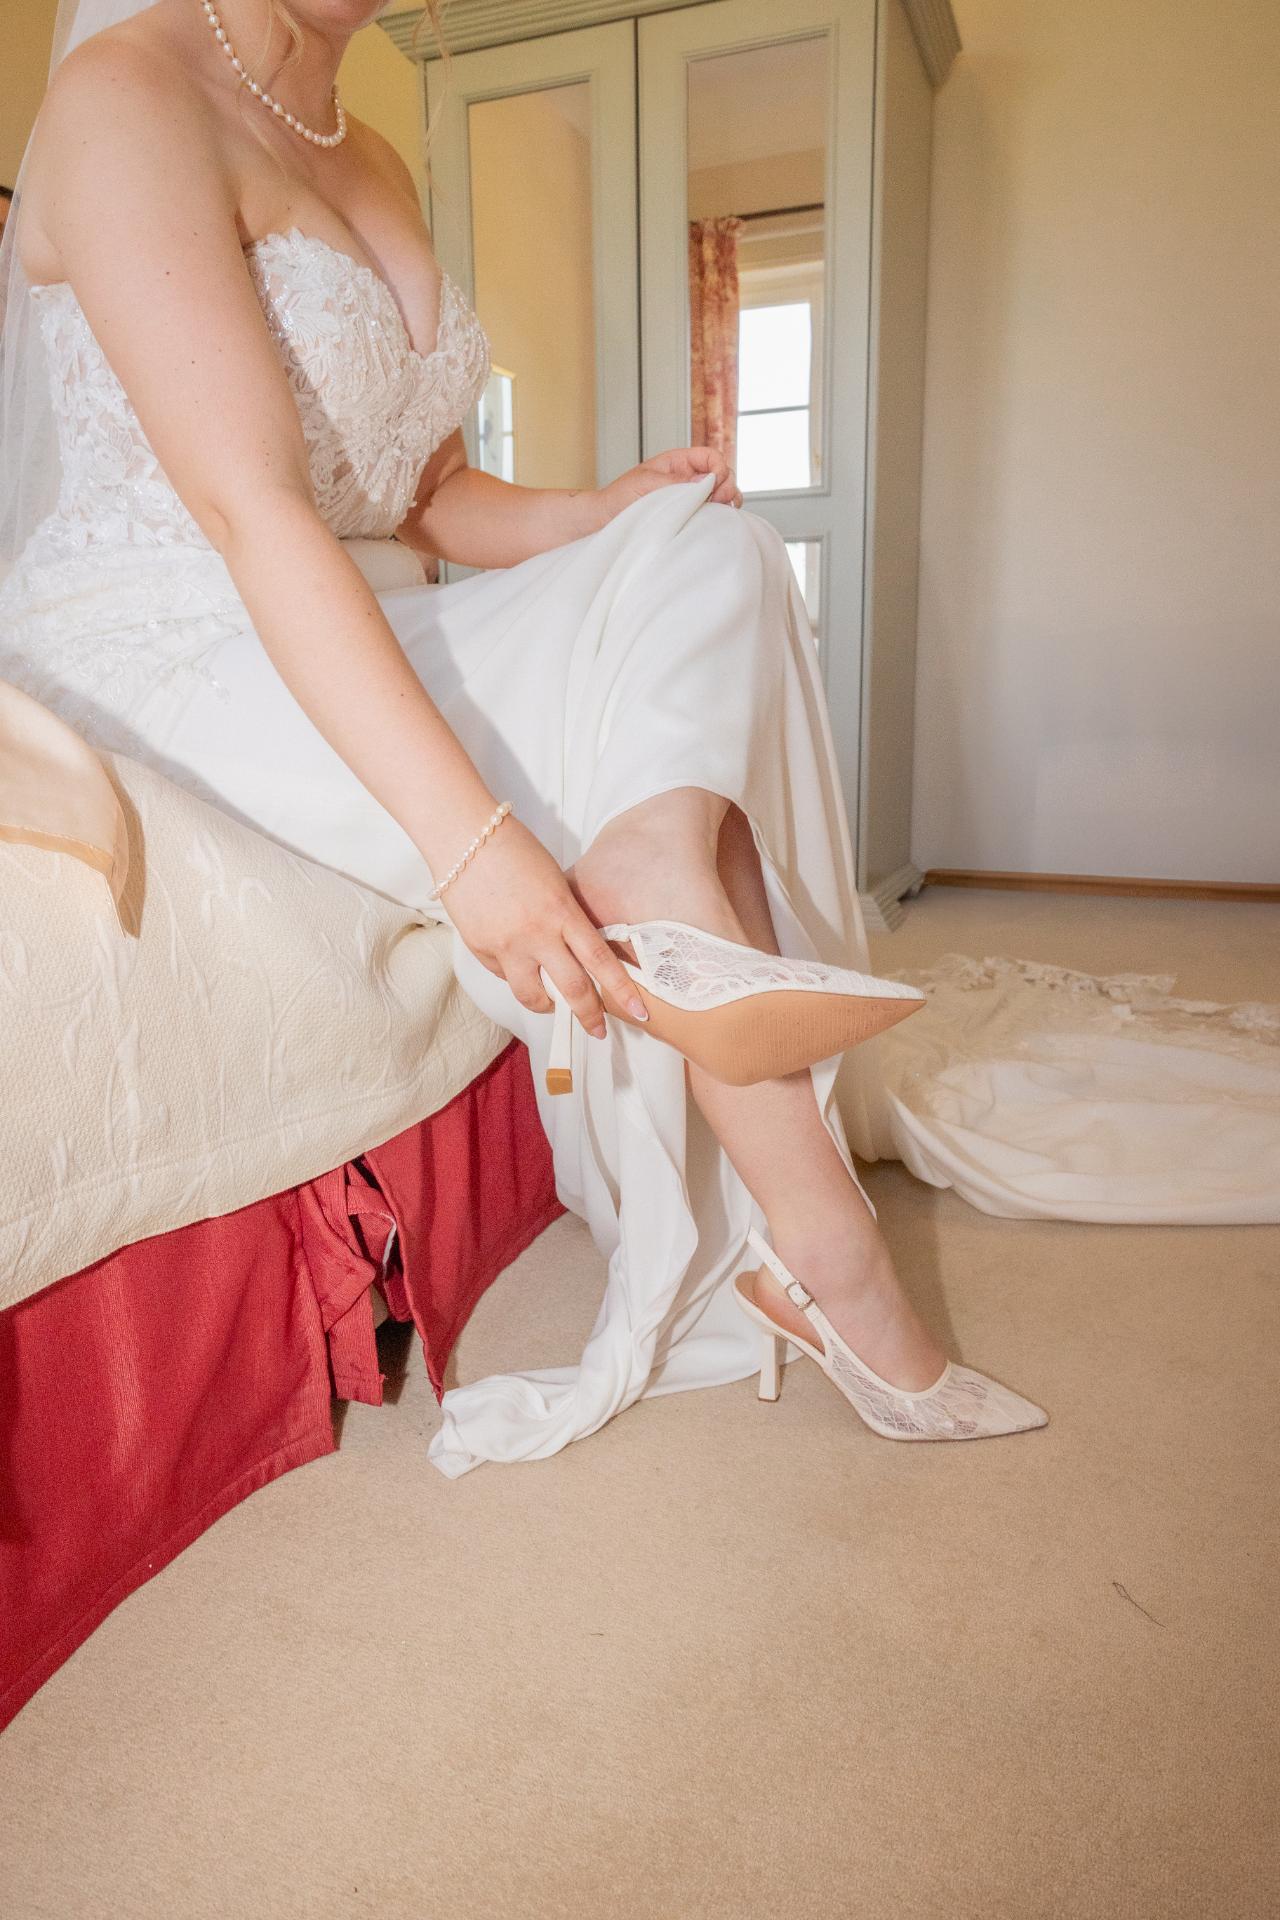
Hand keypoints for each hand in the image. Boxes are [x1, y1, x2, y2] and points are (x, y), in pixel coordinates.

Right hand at [441, 813, 647, 1038]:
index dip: (621, 991)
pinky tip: (514, 960)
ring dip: (546, 1005)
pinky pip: (502, 975)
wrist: (463, 837)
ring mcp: (505, 946)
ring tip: (550, 1003)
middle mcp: (536, 935)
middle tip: (597, 1029)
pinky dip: (513, 974)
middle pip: (572, 989)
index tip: (639, 1012)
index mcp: (562, 912)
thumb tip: (574, 950)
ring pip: (532, 995)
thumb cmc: (514, 849)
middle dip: (589, 1016)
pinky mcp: (479, 949)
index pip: (600, 961)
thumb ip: (566, 917)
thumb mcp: (555, 882)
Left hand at [591, 446, 743, 524]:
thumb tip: (706, 481)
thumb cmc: (618, 499)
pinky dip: (720, 515)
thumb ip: (675, 482)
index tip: (713, 484)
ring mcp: (689, 498)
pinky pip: (711, 513)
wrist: (603, 521)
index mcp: (677, 462)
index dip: (718, 468)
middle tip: (719, 501)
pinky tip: (717, 521)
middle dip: (727, 485)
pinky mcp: (688, 517)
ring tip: (723, 511)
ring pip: (721, 494)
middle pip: (721, 475)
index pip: (710, 457)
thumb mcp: (645, 484)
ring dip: (727, 501)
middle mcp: (687, 478)